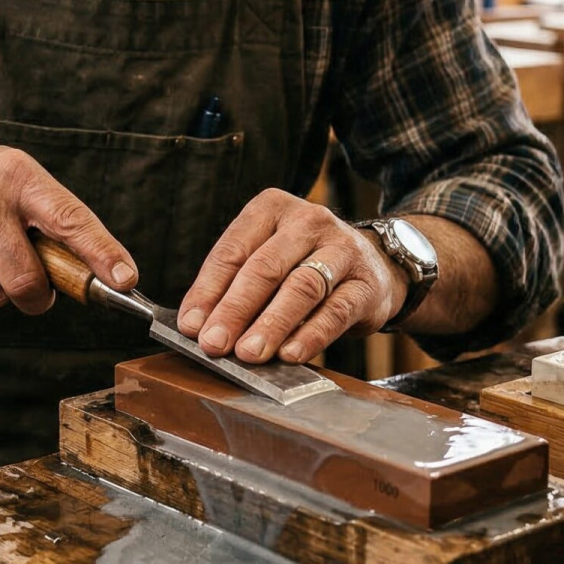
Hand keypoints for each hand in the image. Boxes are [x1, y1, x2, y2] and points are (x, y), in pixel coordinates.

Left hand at [177, 189, 407, 364]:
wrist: (372, 268)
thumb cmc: (303, 265)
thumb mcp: (267, 260)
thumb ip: (233, 286)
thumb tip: (198, 326)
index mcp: (272, 209)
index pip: (233, 250)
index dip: (208, 290)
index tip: (191, 326)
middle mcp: (308, 221)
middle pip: (265, 267)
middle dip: (235, 309)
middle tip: (215, 344)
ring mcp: (342, 249)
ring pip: (301, 287)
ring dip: (271, 324)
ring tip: (248, 353)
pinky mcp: (366, 284)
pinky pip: (335, 311)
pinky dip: (310, 335)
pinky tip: (290, 355)